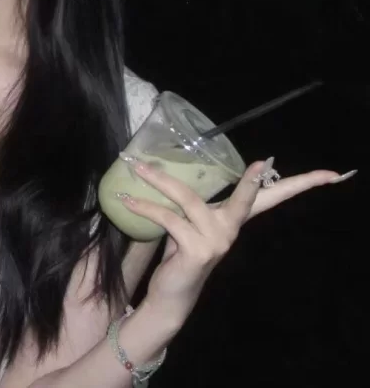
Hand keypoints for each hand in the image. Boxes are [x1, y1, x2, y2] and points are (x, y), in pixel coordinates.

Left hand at [121, 157, 350, 318]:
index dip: (301, 184)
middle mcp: (232, 229)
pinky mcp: (196, 251)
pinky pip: (168, 219)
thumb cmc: (179, 249)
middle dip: (257, 181)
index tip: (332, 174)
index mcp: (234, 218)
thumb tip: (170, 162)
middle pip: (250, 199)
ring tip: (137, 167)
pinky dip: (145, 207)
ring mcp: (217, 241)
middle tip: (264, 162)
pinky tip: (126, 199)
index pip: (272, 198)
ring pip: (188, 199)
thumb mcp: (189, 220)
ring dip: (160, 181)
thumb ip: (191, 198)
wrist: (170, 296)